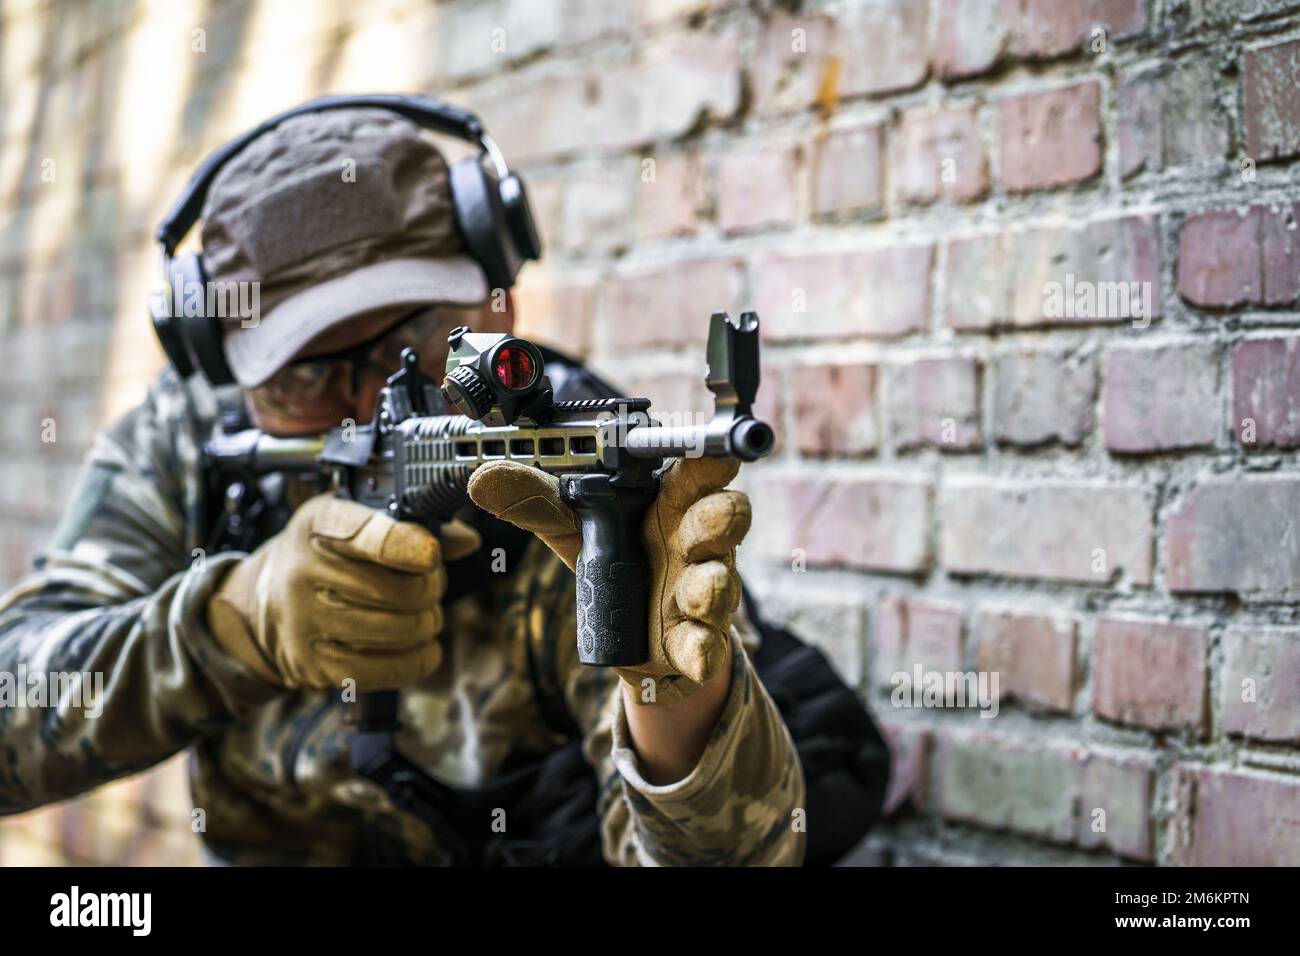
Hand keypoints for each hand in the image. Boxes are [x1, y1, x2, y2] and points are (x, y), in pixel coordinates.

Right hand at [206, 493, 480, 689]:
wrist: (261, 602)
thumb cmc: (326, 553)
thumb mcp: (356, 519)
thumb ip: (414, 524)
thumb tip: (467, 541)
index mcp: (318, 524)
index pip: (366, 534)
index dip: (407, 545)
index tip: (431, 554)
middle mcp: (304, 572)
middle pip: (398, 590)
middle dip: (431, 587)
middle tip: (431, 584)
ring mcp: (306, 623)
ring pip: (400, 629)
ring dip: (428, 622)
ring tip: (424, 612)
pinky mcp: (315, 666)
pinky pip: (389, 669)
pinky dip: (420, 658)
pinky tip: (424, 645)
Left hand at [467, 457, 750, 705]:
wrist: (634, 642)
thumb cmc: (617, 566)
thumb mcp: (574, 532)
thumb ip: (537, 502)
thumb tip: (484, 478)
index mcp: (669, 505)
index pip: (697, 473)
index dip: (710, 462)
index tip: (717, 454)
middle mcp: (695, 543)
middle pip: (724, 518)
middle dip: (718, 518)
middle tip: (699, 524)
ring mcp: (702, 591)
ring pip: (721, 580)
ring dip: (711, 585)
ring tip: (692, 593)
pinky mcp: (698, 639)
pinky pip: (710, 644)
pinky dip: (704, 649)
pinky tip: (694, 653)